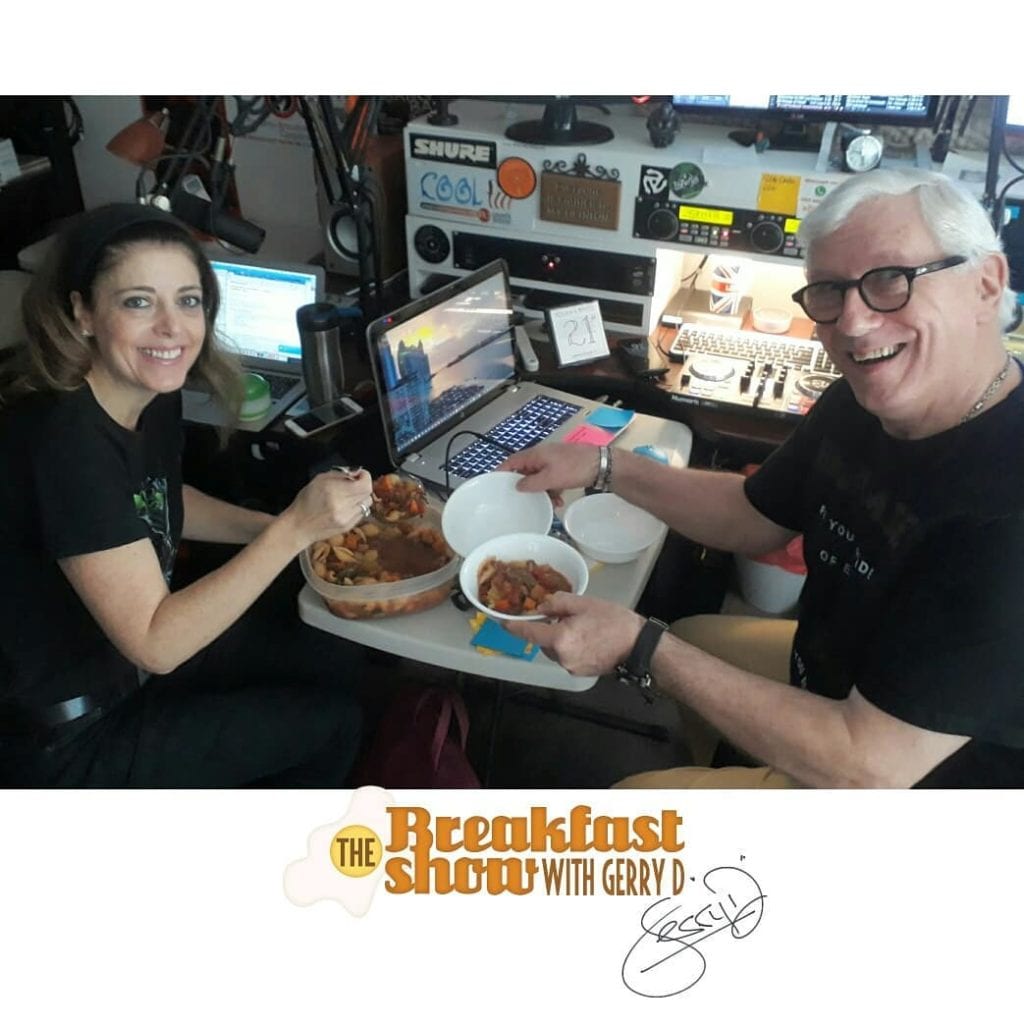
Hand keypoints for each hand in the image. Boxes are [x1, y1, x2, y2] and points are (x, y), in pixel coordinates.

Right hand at [280, 468, 373, 551]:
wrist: (299, 526)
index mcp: (334, 491)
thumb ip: (339, 474)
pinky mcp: (348, 526)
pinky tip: (346, 506)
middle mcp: (342, 506)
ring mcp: (346, 518)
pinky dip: (357, 507)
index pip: (364, 484)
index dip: (364, 476)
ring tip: (349, 496)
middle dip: (363, 485)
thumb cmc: (306, 501)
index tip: (359, 474)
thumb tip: (356, 472)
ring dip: (361, 497)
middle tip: (354, 484)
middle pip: (367, 493)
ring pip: (366, 503)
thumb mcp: (319, 480)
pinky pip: (362, 513)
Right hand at [498, 443, 600, 505]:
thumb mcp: (550, 478)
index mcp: (536, 454)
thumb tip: (517, 487)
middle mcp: (542, 456)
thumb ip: (531, 483)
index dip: (501, 472)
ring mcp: (553, 462)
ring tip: (546, 503)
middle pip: (525, 471)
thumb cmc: (574, 468)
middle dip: (524, 486)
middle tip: (519, 499)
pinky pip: (551, 481)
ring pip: (539, 478)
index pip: (512, 461)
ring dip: (541, 491)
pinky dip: (552, 491)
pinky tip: (558, 501)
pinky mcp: (563, 469)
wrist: (601, 465)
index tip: (493, 483)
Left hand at [502, 591, 645, 675]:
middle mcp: (562, 657)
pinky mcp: (580, 673)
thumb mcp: (584, 603)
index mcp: (560, 638)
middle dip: (548, 629)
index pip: (528, 632)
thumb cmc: (614, 622)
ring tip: (582, 628)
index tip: (503, 622)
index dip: (513, 626)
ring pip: (555, 650)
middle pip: (543, 642)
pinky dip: (571, 648)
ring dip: (560, 639)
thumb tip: (542, 607)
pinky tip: (588, 639)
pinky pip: (567, 657)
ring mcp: (571, 668)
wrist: (639, 646)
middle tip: (566, 616)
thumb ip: (558, 602)